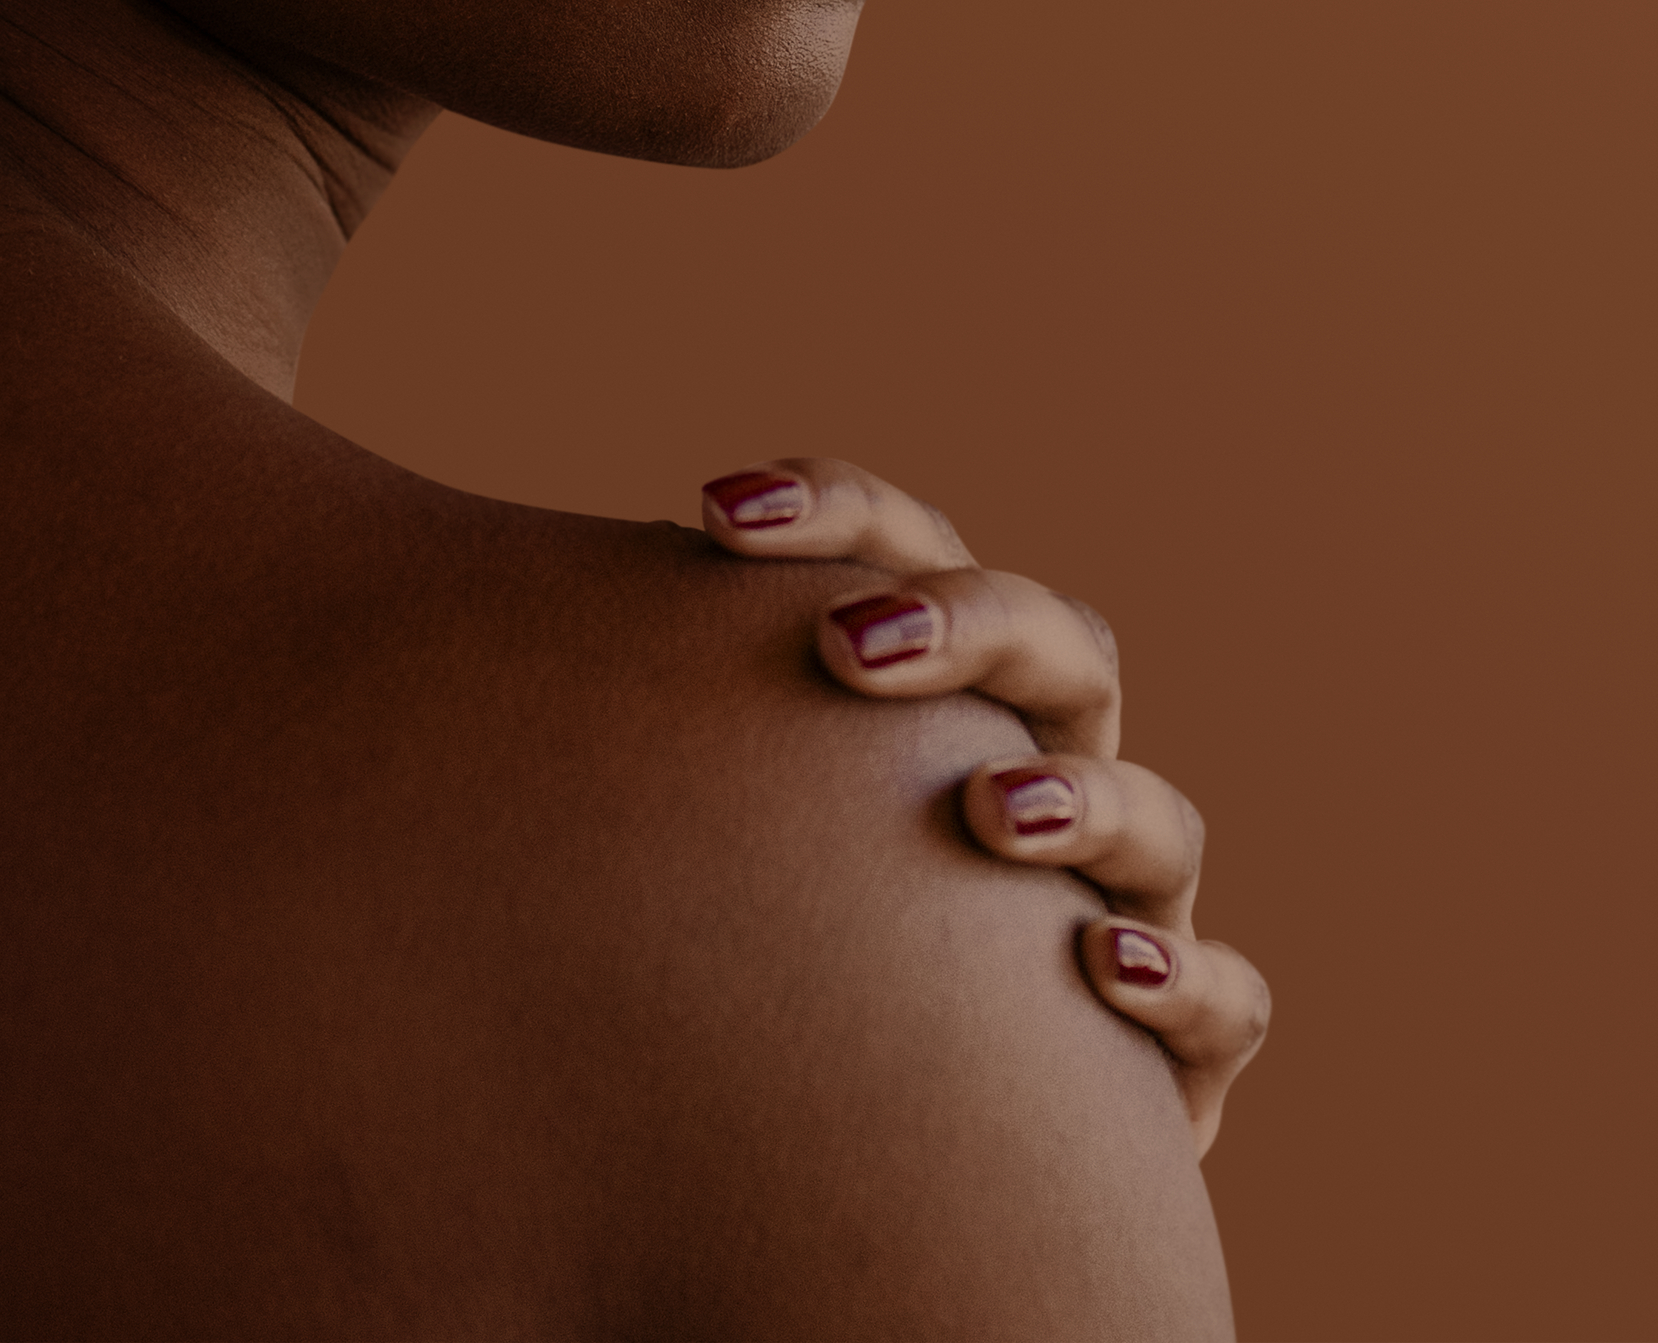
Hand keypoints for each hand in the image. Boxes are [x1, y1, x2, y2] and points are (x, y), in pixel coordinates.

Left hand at [694, 455, 1271, 1152]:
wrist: (853, 1152)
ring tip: (987, 814)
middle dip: (959, 630)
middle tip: (845, 652)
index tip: (707, 504)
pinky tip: (1100, 972)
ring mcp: (1124, 900)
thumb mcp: (678, 842)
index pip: (901, 549)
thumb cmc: (729, 959)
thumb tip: (427, 636)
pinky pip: (1230, 998)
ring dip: (1077, 796)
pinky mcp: (1179, 1049)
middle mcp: (1048, 767)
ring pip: (1152, 810)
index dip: (832, 509)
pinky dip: (1185, 977)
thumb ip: (629, 749)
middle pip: (1050, 642)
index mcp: (936, 693)